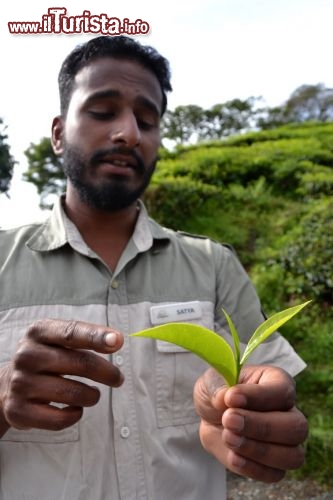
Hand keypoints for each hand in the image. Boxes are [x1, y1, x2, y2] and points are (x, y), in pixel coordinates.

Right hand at [0, 319, 123, 433]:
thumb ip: (86, 337)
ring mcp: (21, 383)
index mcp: (38, 332)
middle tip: (118, 378)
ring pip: (74, 393)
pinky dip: (75, 415)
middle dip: (107, 372)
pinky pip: (60, 419)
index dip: (97, 337)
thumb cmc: (45, 358)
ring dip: (92, 396)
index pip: (72, 333)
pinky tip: (75, 408)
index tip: (118, 341)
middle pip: (80, 364)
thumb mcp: (57, 340)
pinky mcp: (18, 410)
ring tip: (93, 394)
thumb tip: (116, 340)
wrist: (7, 384)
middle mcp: (27, 355)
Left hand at [194, 365, 307, 482]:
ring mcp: (286, 442)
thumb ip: (218, 387)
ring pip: (292, 455)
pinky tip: (233, 455)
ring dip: (258, 450)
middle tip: (229, 420)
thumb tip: (226, 398)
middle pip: (295, 427)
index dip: (258, 397)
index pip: (283, 392)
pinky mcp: (274, 465)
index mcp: (277, 382)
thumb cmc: (218, 391)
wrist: (209, 416)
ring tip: (228, 437)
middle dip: (261, 427)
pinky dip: (253, 468)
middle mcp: (289, 411)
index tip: (231, 398)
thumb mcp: (211, 381)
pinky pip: (275, 474)